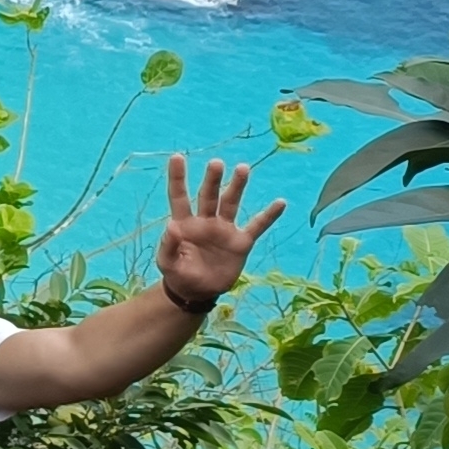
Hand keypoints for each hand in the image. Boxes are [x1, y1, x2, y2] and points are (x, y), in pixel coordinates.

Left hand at [158, 157, 281, 316]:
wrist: (198, 292)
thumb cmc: (178, 273)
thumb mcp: (167, 263)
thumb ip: (168, 245)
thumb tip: (172, 226)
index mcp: (184, 223)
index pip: (179, 196)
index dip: (178, 178)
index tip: (177, 156)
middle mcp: (205, 221)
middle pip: (209, 196)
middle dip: (212, 179)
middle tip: (216, 163)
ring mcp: (224, 230)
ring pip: (231, 203)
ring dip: (237, 186)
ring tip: (243, 168)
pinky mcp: (241, 243)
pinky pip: (257, 226)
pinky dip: (268, 215)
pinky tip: (280, 202)